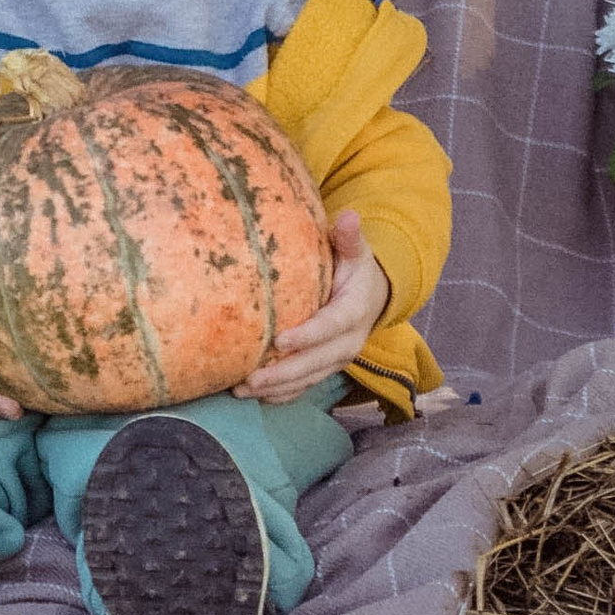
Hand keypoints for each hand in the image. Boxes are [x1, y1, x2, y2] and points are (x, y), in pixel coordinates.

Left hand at [239, 210, 389, 403]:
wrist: (372, 294)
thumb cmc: (354, 268)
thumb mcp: (355, 251)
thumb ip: (349, 238)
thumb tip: (348, 216)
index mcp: (354, 310)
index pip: (332, 325)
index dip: (308, 335)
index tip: (280, 341)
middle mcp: (349, 340)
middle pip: (317, 361)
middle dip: (284, 372)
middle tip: (251, 379)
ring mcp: (338, 358)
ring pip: (309, 378)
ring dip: (277, 388)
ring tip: (242, 391)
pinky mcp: (327, 367)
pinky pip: (307, 385)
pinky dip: (284, 394)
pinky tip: (258, 398)